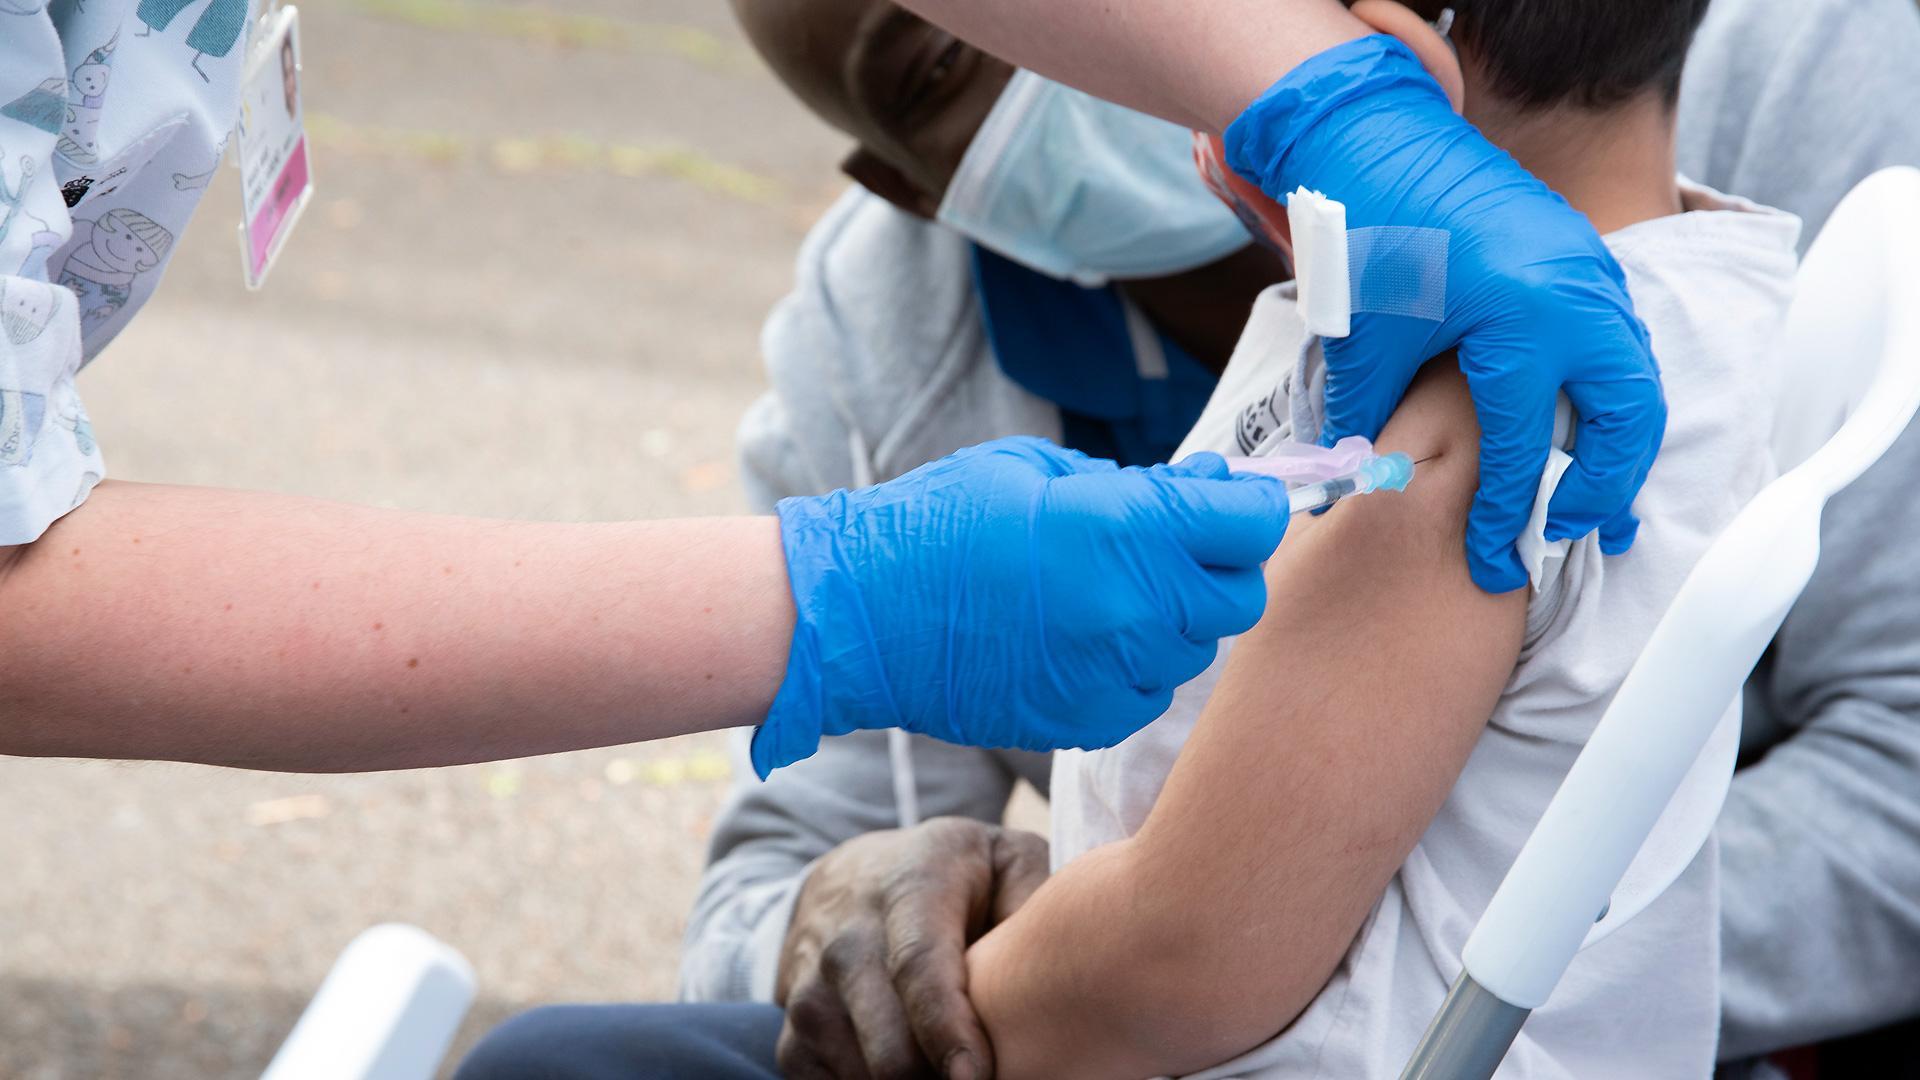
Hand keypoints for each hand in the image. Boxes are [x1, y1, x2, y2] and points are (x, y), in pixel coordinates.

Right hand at [753, 437, 1286, 775]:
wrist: (864, 616)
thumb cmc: (940, 523)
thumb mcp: (1037, 472)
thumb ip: (1132, 486)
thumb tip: (1199, 488)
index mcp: (1129, 529)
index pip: (1253, 522)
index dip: (1247, 507)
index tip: (1230, 501)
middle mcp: (1138, 607)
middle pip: (1242, 596)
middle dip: (1218, 567)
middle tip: (1172, 549)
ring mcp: (1117, 673)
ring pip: (1197, 649)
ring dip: (1173, 620)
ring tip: (1109, 595)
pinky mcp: (1091, 719)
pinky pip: (1149, 692)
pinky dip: (1133, 667)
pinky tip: (1082, 641)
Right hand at [775, 819, 1049, 1079]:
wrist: (851, 877)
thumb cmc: (952, 878)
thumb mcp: (1004, 858)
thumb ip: (1039, 894)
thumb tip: (1063, 955)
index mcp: (908, 889)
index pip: (918, 966)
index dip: (946, 1029)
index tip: (975, 1076)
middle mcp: (847, 941)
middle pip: (889, 1048)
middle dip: (938, 1079)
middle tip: (989, 1077)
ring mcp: (811, 990)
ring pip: (862, 1078)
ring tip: (952, 1063)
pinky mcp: (791, 1033)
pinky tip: (910, 1067)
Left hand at [1225, 35, 1665, 591]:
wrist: (1386, 140)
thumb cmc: (1375, 232)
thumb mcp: (1367, 334)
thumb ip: (1366, 416)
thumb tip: (1349, 485)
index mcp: (1523, 321)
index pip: (1527, 447)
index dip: (1509, 514)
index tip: (1495, 564)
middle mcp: (1578, 301)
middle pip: (1627, 419)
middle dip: (1606, 488)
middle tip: (1571, 534)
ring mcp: (1594, 277)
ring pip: (1638, 381)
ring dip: (1620, 446)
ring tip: (1593, 504)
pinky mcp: (1589, 264)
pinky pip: (1623, 344)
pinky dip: (1612, 396)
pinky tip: (1583, 431)